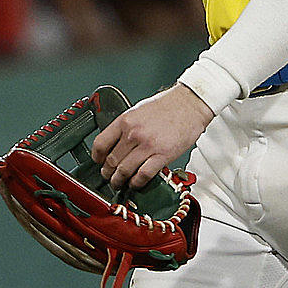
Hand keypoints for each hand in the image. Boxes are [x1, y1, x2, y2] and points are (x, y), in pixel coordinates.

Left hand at [91, 83, 213, 189]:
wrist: (190, 104)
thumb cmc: (168, 106)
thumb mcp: (138, 111)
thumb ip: (126, 127)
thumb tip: (116, 142)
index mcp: (125, 121)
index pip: (100, 143)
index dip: (96, 157)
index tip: (98, 162)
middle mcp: (133, 133)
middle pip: (111, 160)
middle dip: (107, 173)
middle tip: (108, 177)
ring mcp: (147, 145)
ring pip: (124, 170)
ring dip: (119, 180)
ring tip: (119, 183)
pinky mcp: (162, 155)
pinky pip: (143, 175)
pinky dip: (137, 182)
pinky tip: (135, 183)